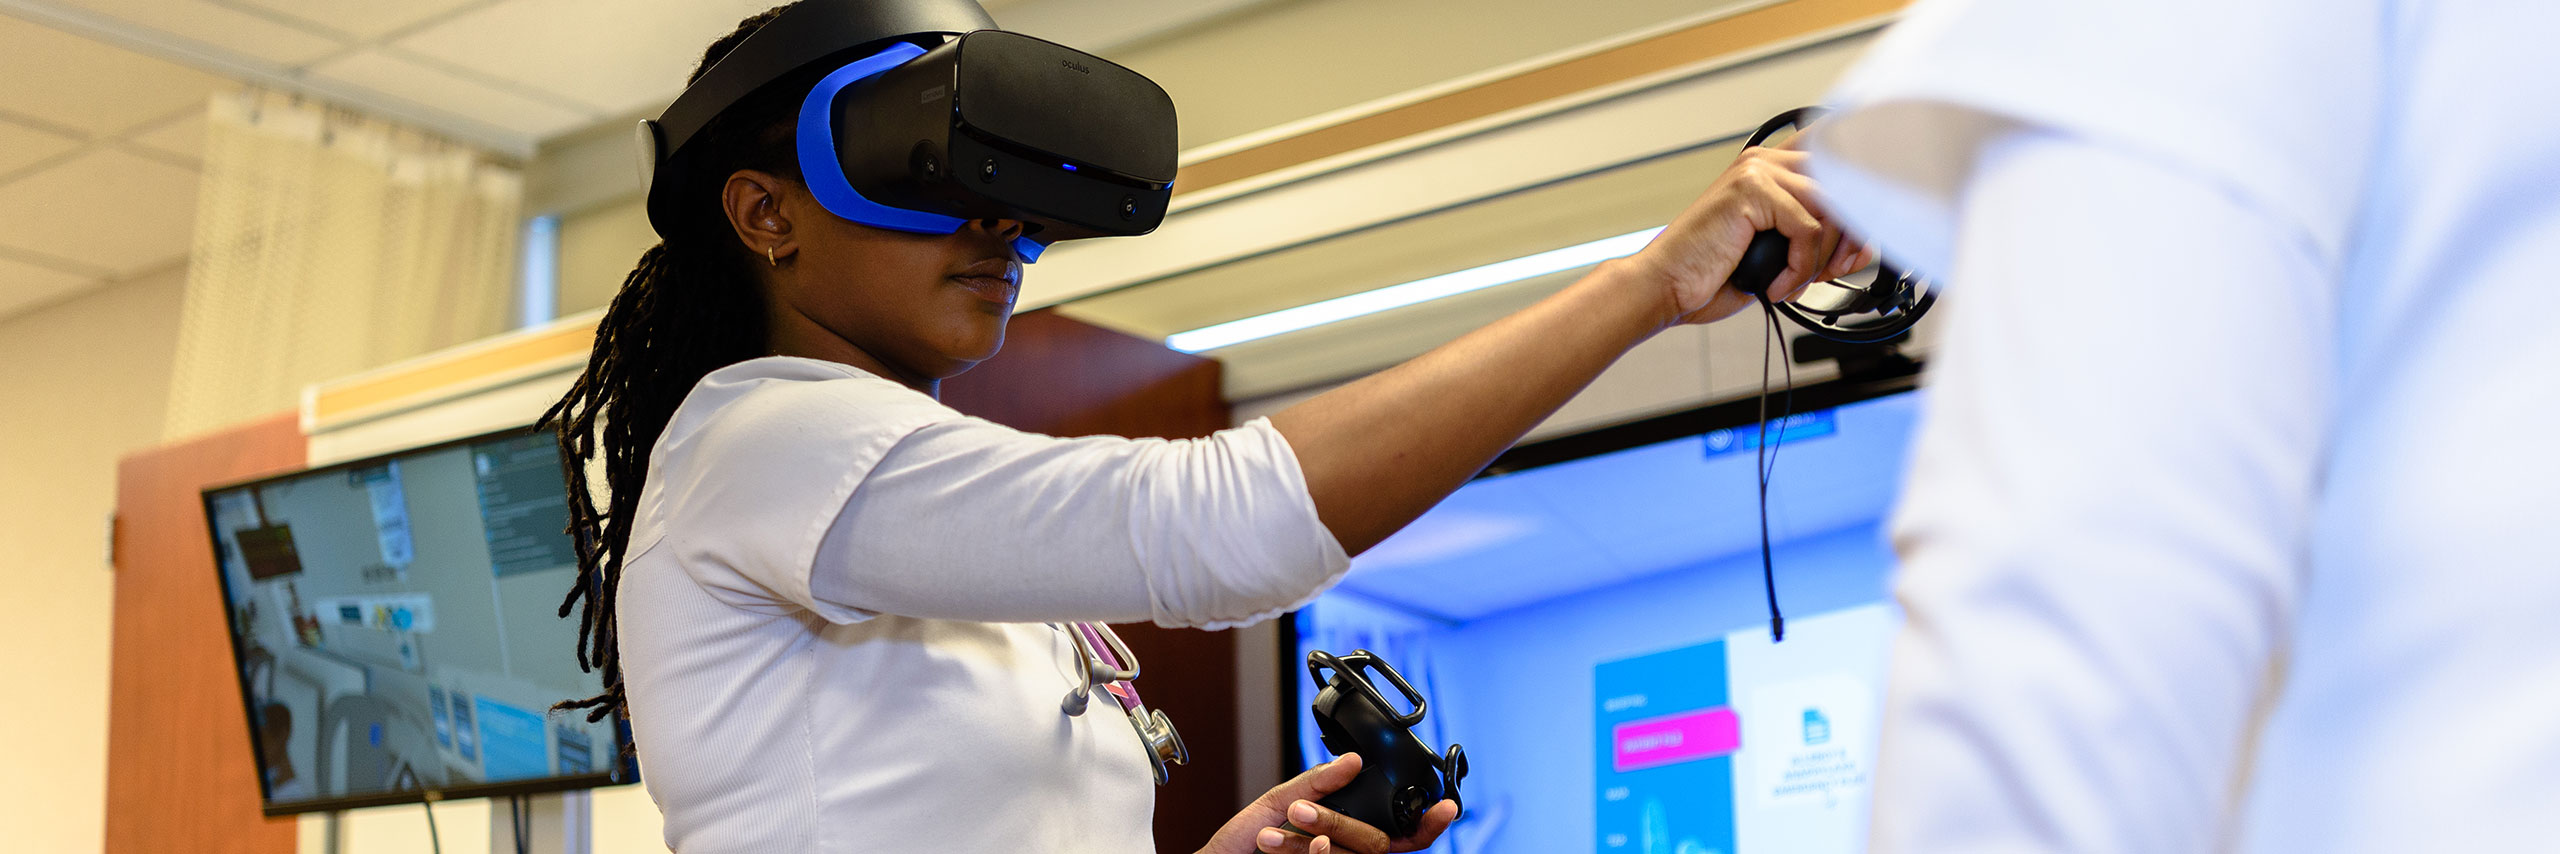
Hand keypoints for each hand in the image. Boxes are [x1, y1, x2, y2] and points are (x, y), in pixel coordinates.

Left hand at [1196, 753, 1459, 853]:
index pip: (1403, 834)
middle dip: (1341, 823)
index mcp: (1349, 831)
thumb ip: (1318, 782)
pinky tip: (1281, 840)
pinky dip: (1308, 852)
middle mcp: (1349, 853)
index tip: (1448, 806)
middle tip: (1299, 809)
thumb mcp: (1280, 801)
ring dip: (1319, 833)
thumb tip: (1355, 760)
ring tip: (1277, 825)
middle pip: (1378, 843)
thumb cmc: (1246, 841)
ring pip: (1357, 853)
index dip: (1430, 823)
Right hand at [1614, 138, 1876, 327]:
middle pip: (1844, 182)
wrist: (1665, 287)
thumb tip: (1863, 243)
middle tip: (1839, 270)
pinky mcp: (1750, 192)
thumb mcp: (1774, 250)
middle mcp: (1764, 160)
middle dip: (1854, 232)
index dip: (1860, 197)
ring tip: (1799, 282)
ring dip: (1825, 257)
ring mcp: (1756, 171)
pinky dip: (1800, 267)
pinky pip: (1807, 230)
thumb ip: (1813, 236)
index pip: (1835, 159)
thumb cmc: (1711, 273)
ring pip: (1831, 208)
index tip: (1861, 240)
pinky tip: (1778, 284)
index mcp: (1768, 166)